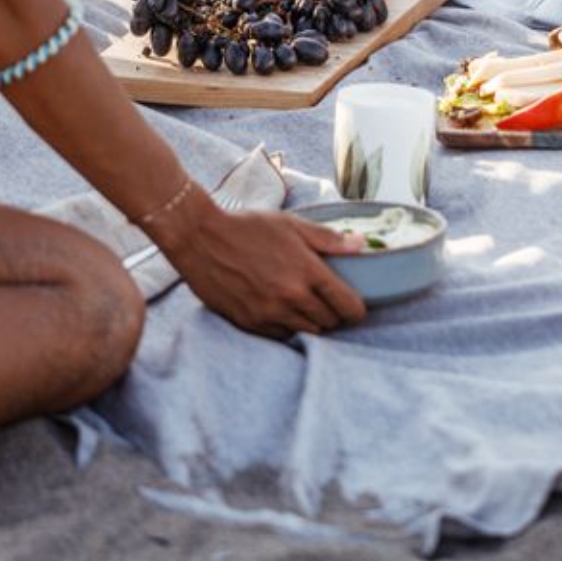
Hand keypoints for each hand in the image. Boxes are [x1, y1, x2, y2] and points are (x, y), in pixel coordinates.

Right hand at [163, 207, 368, 338]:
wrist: (200, 238)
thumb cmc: (246, 227)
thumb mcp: (290, 224)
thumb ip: (328, 239)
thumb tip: (361, 245)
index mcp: (307, 270)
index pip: (348, 305)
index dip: (356, 309)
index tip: (354, 307)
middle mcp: (291, 296)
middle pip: (329, 323)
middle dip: (333, 315)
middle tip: (327, 303)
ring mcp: (270, 312)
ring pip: (307, 332)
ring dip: (311, 323)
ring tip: (304, 306)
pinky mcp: (250, 323)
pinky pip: (281, 336)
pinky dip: (287, 327)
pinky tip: (282, 311)